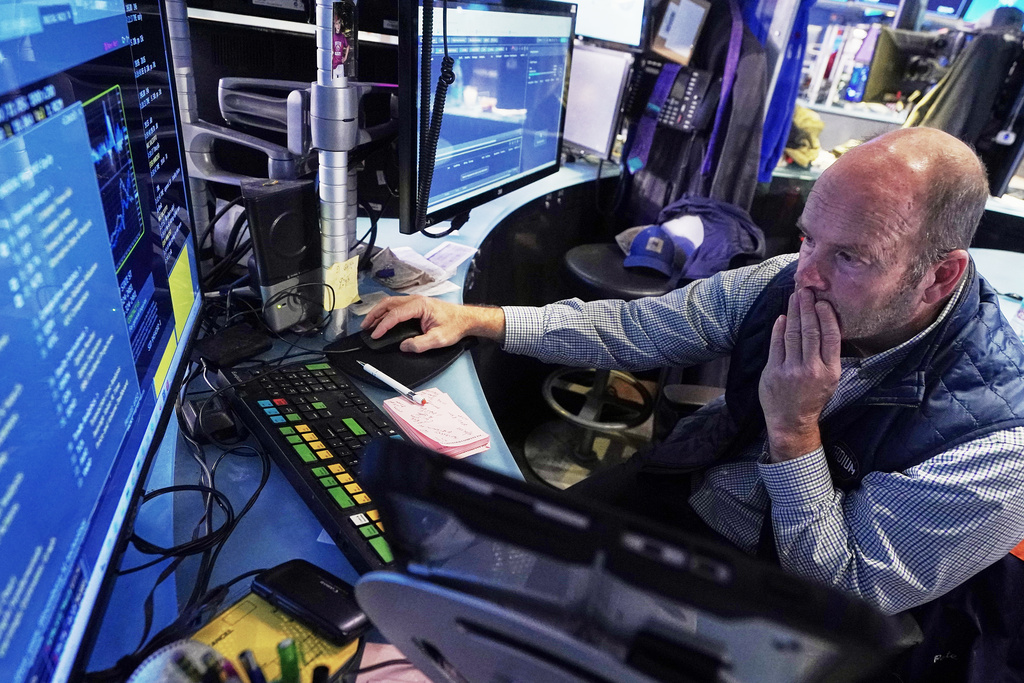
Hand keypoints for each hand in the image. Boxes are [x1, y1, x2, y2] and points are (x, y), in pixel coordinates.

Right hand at [360, 295, 504, 352]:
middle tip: (365, 327)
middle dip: (374, 315)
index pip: (395, 314)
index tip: (376, 335)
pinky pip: (396, 306)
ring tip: (369, 324)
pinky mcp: (416, 305)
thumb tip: (404, 346)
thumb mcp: (438, 339)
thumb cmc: (455, 325)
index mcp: (420, 305)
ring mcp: (416, 301)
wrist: (465, 319)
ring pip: (391, 303)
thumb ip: (419, 344)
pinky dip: (386, 313)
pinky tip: (383, 321)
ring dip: (378, 313)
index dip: (383, 325)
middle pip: (388, 304)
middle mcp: (416, 300)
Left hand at [758, 288, 840, 461]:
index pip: (831, 337)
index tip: (822, 301)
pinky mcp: (773, 372)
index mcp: (830, 371)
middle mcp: (812, 370)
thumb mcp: (829, 379)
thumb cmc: (812, 397)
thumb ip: (827, 354)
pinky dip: (779, 329)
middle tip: (806, 290)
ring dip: (794, 313)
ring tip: (795, 297)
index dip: (826, 316)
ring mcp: (791, 371)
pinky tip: (783, 317)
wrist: (791, 421)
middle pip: (810, 331)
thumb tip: (824, 324)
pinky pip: (776, 345)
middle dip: (808, 308)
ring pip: (793, 335)